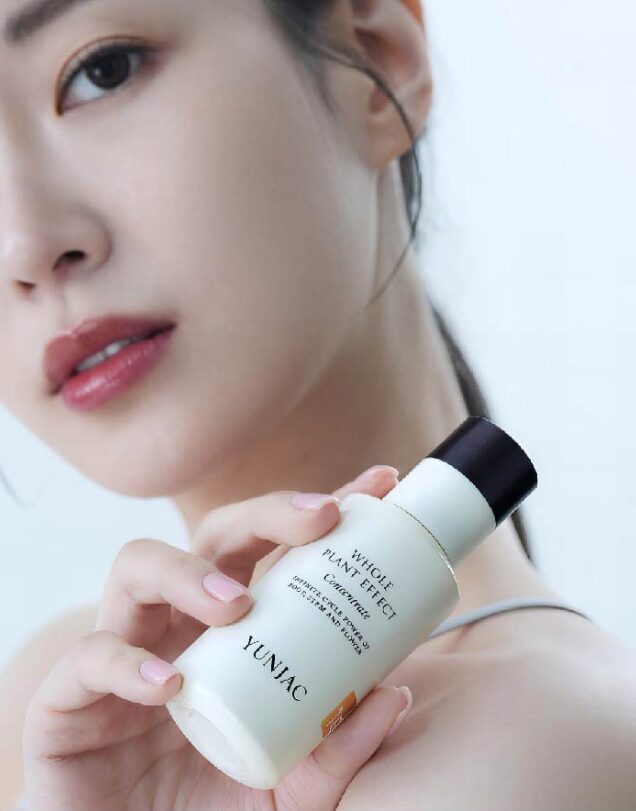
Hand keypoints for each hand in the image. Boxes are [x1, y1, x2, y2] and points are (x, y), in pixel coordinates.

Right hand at [22, 465, 411, 810]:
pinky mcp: (70, 697)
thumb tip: (392, 693)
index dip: (319, 509)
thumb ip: (337, 753)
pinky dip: (129, 664)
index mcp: (232, 633)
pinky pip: (91, 656)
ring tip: (235, 605)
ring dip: (190, 572)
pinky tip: (170, 687)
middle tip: (321, 518)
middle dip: (268, 513)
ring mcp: (125, 650)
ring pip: (139, 566)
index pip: (275, 550)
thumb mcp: (291, 790)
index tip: (379, 484)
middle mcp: (179, 626)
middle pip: (215, 535)